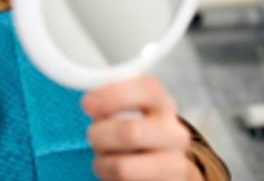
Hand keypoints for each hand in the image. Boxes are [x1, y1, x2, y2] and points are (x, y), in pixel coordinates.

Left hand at [82, 75, 200, 180]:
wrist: (163, 165)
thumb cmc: (133, 128)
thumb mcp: (124, 108)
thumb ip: (109, 100)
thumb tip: (90, 103)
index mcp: (161, 102)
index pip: (145, 90)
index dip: (111, 96)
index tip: (87, 104)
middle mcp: (174, 132)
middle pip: (130, 132)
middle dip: (99, 136)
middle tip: (94, 137)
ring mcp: (176, 164)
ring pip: (123, 168)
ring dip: (102, 164)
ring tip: (106, 159)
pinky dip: (110, 180)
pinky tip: (117, 175)